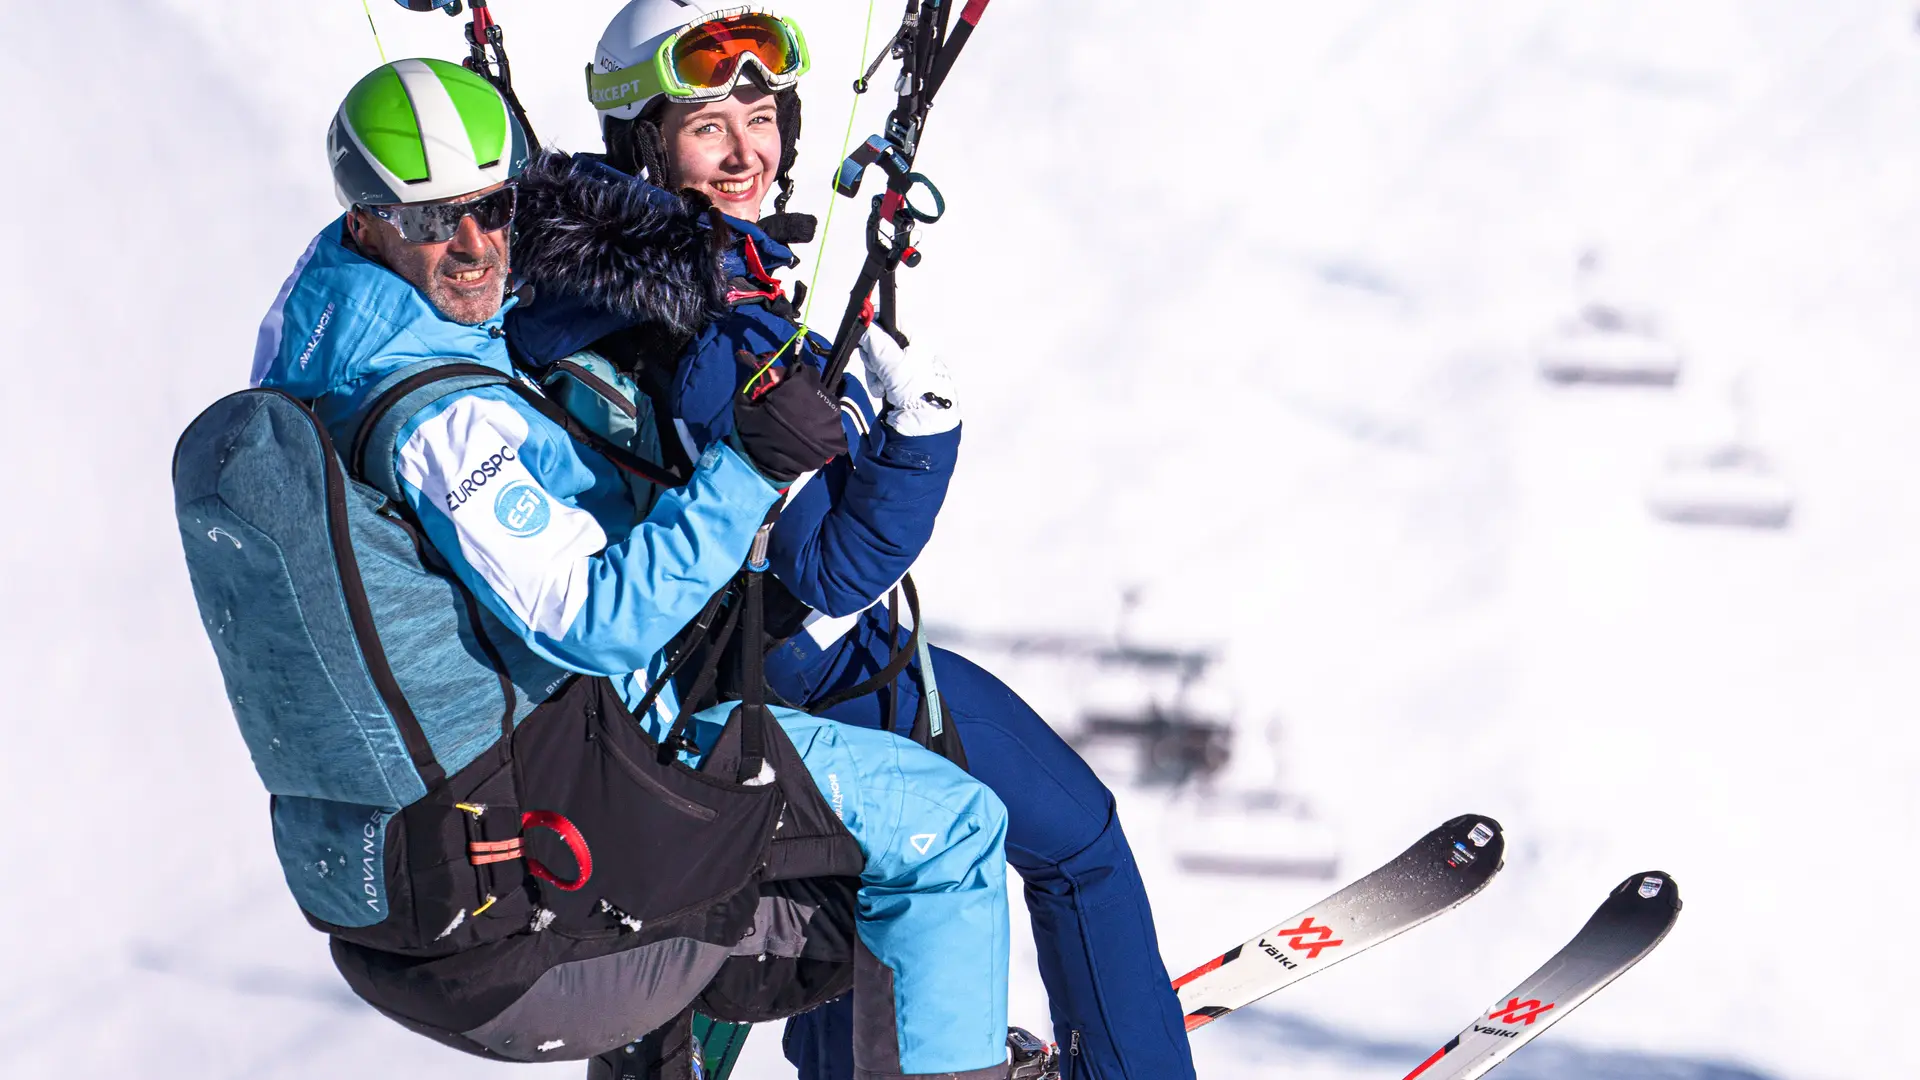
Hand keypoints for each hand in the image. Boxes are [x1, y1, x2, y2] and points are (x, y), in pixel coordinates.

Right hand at [730, 351, 848, 483]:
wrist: (762, 467)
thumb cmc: (753, 432)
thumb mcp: (747, 399)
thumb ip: (763, 379)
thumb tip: (778, 367)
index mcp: (799, 389)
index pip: (807, 372)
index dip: (796, 378)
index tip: (788, 388)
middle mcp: (820, 402)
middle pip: (819, 388)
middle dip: (807, 393)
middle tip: (793, 406)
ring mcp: (831, 423)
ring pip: (828, 405)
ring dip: (817, 409)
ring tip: (801, 421)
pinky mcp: (834, 441)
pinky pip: (833, 425)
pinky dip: (823, 426)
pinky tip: (809, 433)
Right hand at [858, 327, 959, 436]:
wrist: (922, 419)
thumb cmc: (916, 388)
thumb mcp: (893, 362)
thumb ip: (875, 341)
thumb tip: (864, 324)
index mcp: (912, 337)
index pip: (887, 319)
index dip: (873, 326)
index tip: (865, 336)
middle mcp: (905, 348)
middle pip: (875, 340)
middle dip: (873, 357)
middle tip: (880, 367)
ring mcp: (899, 364)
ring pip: (873, 359)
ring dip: (874, 373)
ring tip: (885, 384)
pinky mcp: (893, 378)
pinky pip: (876, 373)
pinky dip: (876, 382)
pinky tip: (884, 390)